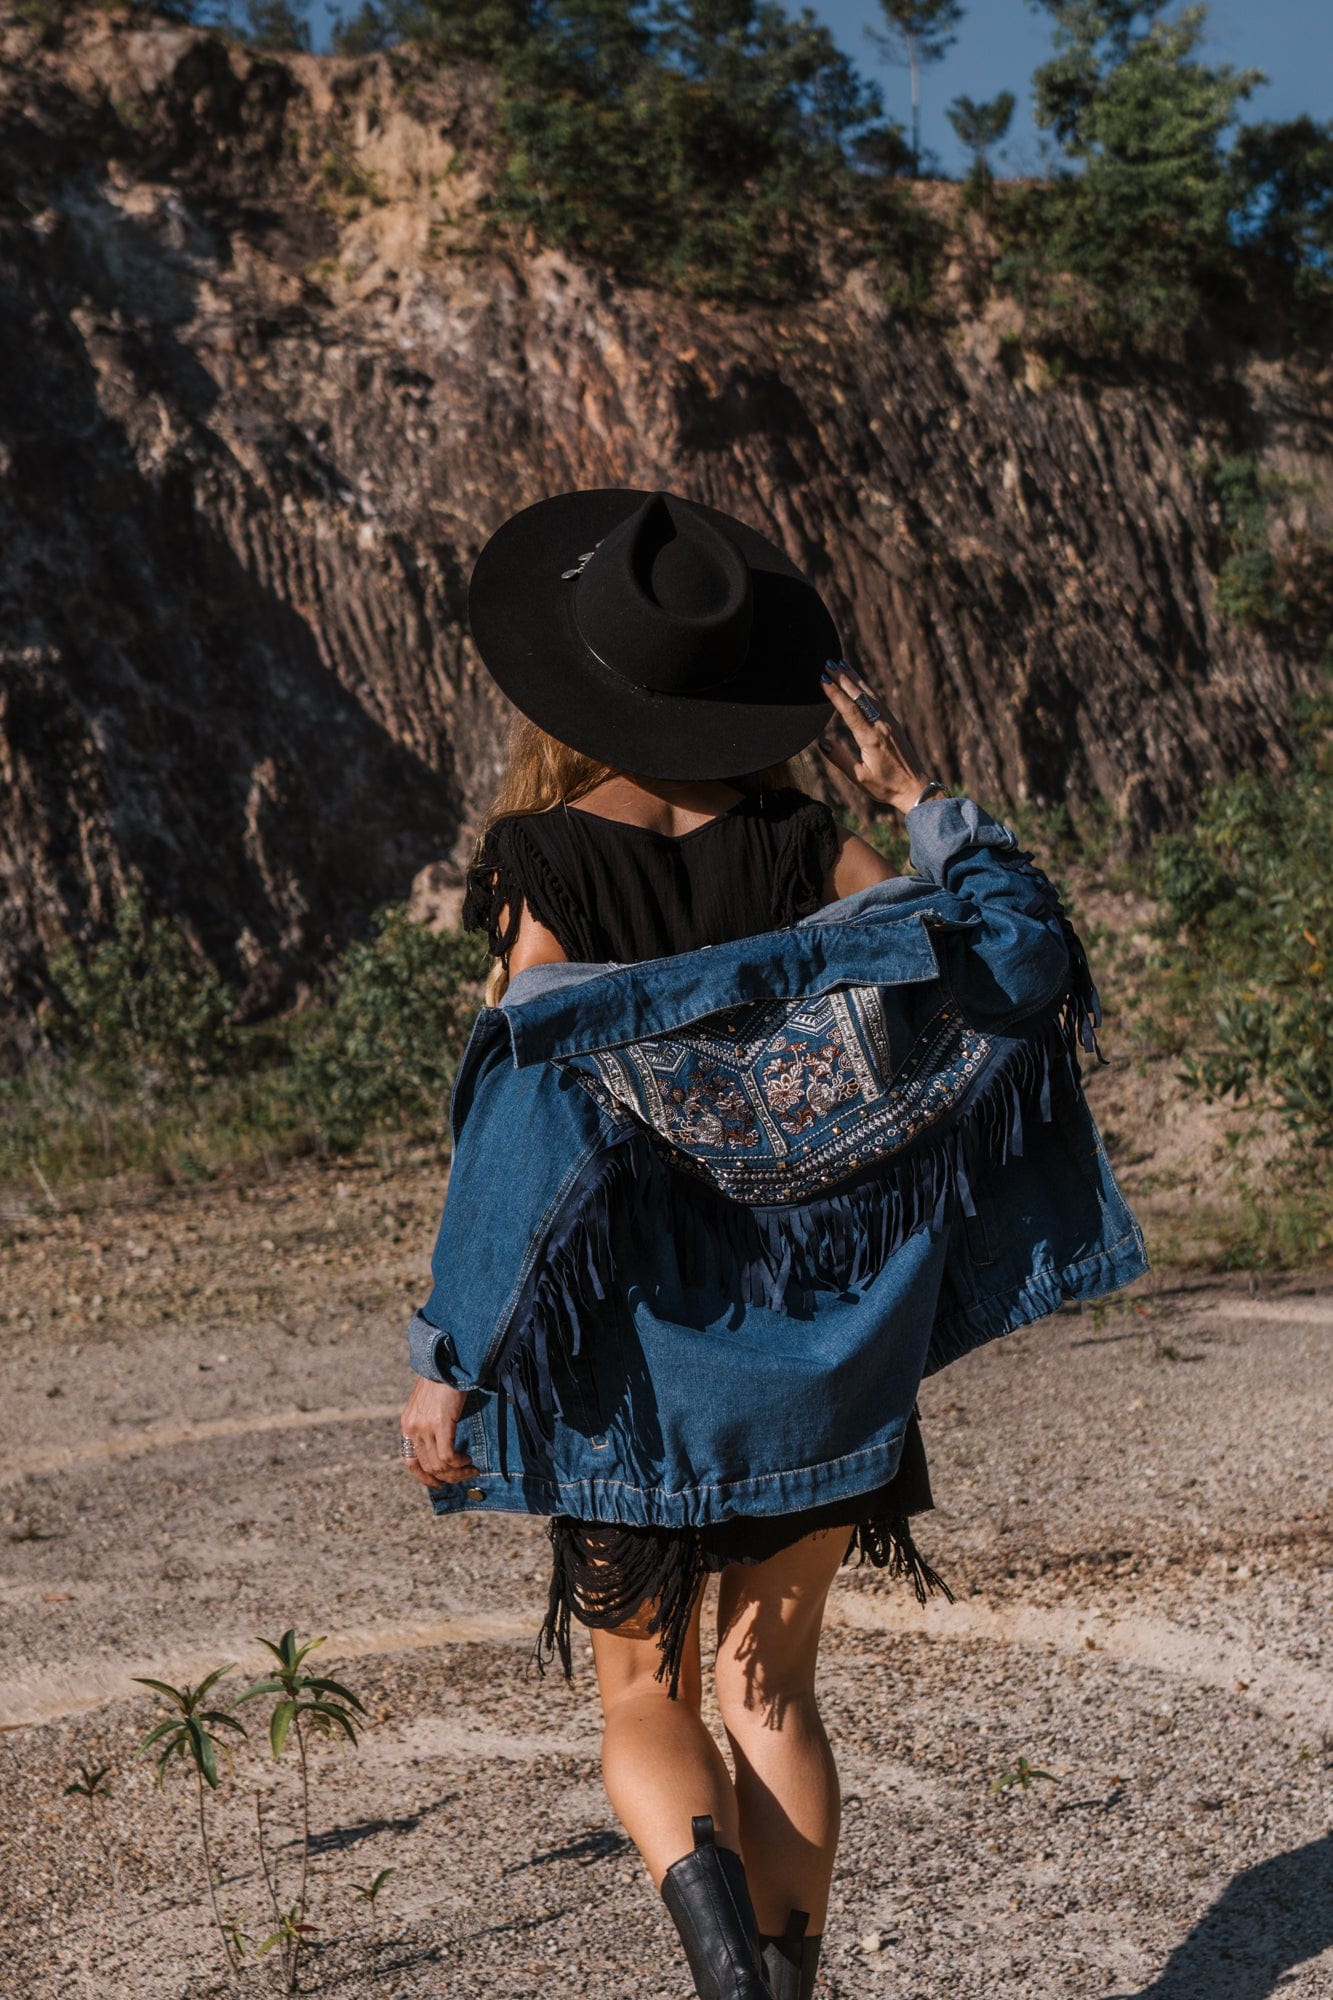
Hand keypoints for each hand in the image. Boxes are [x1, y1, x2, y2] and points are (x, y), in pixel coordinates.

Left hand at [399, 1375, 479, 1488]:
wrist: (445, 1360)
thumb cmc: (441, 1379)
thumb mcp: (427, 1403)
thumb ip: (428, 1422)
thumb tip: (441, 1443)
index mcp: (407, 1424)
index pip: (410, 1461)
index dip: (424, 1477)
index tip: (438, 1484)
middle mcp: (412, 1428)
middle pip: (427, 1466)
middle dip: (447, 1477)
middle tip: (465, 1474)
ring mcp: (424, 1427)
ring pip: (438, 1465)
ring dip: (457, 1472)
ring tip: (471, 1467)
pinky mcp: (440, 1424)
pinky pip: (447, 1456)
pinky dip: (459, 1463)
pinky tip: (468, 1459)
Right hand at [817, 662, 933, 814]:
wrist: (915, 788)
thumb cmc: (885, 786)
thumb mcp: (859, 778)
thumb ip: (840, 759)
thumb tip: (822, 742)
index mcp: (871, 739)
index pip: (849, 710)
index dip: (835, 693)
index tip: (823, 678)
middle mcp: (881, 726)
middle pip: (859, 696)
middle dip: (843, 678)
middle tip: (828, 663)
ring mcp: (890, 723)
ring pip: (870, 694)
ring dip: (855, 678)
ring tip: (841, 664)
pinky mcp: (894, 724)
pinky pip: (878, 700)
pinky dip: (866, 687)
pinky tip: (859, 682)